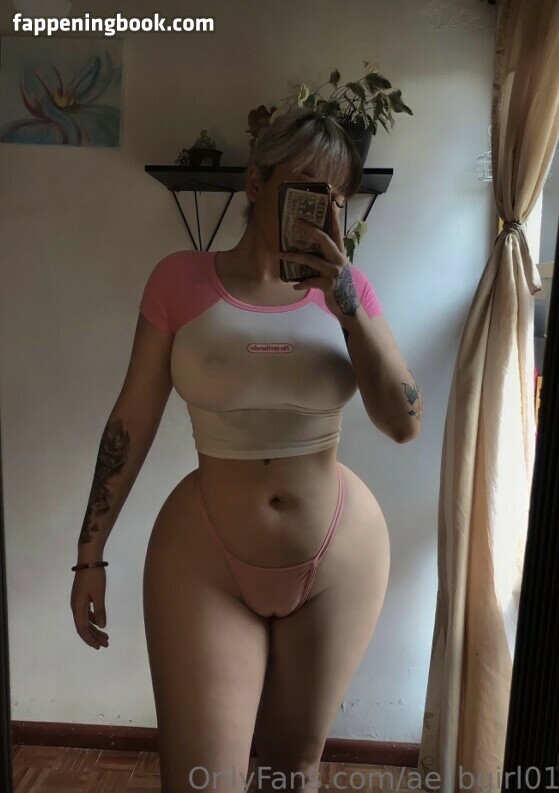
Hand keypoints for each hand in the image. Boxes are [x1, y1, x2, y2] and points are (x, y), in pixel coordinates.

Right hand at [70, 567, 108, 649]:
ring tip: (105, 637)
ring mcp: (78, 601)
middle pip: (83, 627)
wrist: (89, 560)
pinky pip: (87, 613)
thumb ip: (100, 611)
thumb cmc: (94, 577)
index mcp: (77, 608)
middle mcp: (76, 606)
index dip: (90, 639)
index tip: (99, 647)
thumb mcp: (99, 594)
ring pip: (85, 620)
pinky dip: (93, 619)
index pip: (82, 629)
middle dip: (94, 637)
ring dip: (95, 629)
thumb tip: (102, 626)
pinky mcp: (82, 597)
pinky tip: (100, 623)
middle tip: (106, 644)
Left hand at [279, 201, 361, 319]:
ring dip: (294, 257)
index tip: (329, 203)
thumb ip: (328, 258)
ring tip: (280, 255)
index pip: (337, 231)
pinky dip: (302, 283)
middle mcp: (338, 259)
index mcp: (340, 253)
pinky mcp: (328, 284)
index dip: (333, 217)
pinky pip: (310, 281)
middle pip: (324, 239)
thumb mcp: (336, 268)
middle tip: (296, 220)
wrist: (348, 306)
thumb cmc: (340, 286)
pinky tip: (295, 285)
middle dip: (309, 228)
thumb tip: (309, 250)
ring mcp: (334, 272)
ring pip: (311, 259)